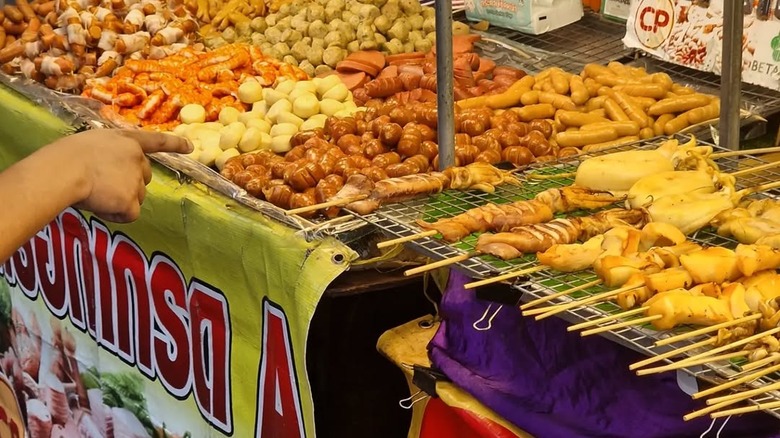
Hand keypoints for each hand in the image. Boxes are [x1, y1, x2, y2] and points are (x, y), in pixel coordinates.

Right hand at [49, 129, 192, 222]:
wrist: (64, 171)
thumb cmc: (65, 157)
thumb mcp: (90, 143)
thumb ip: (108, 154)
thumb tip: (108, 172)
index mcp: (126, 141)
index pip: (155, 141)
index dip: (174, 144)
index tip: (190, 147)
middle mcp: (138, 159)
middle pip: (143, 178)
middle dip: (127, 184)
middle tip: (101, 183)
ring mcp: (136, 180)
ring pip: (136, 198)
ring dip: (119, 200)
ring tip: (95, 193)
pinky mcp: (131, 201)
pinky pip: (129, 215)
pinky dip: (116, 215)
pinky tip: (100, 205)